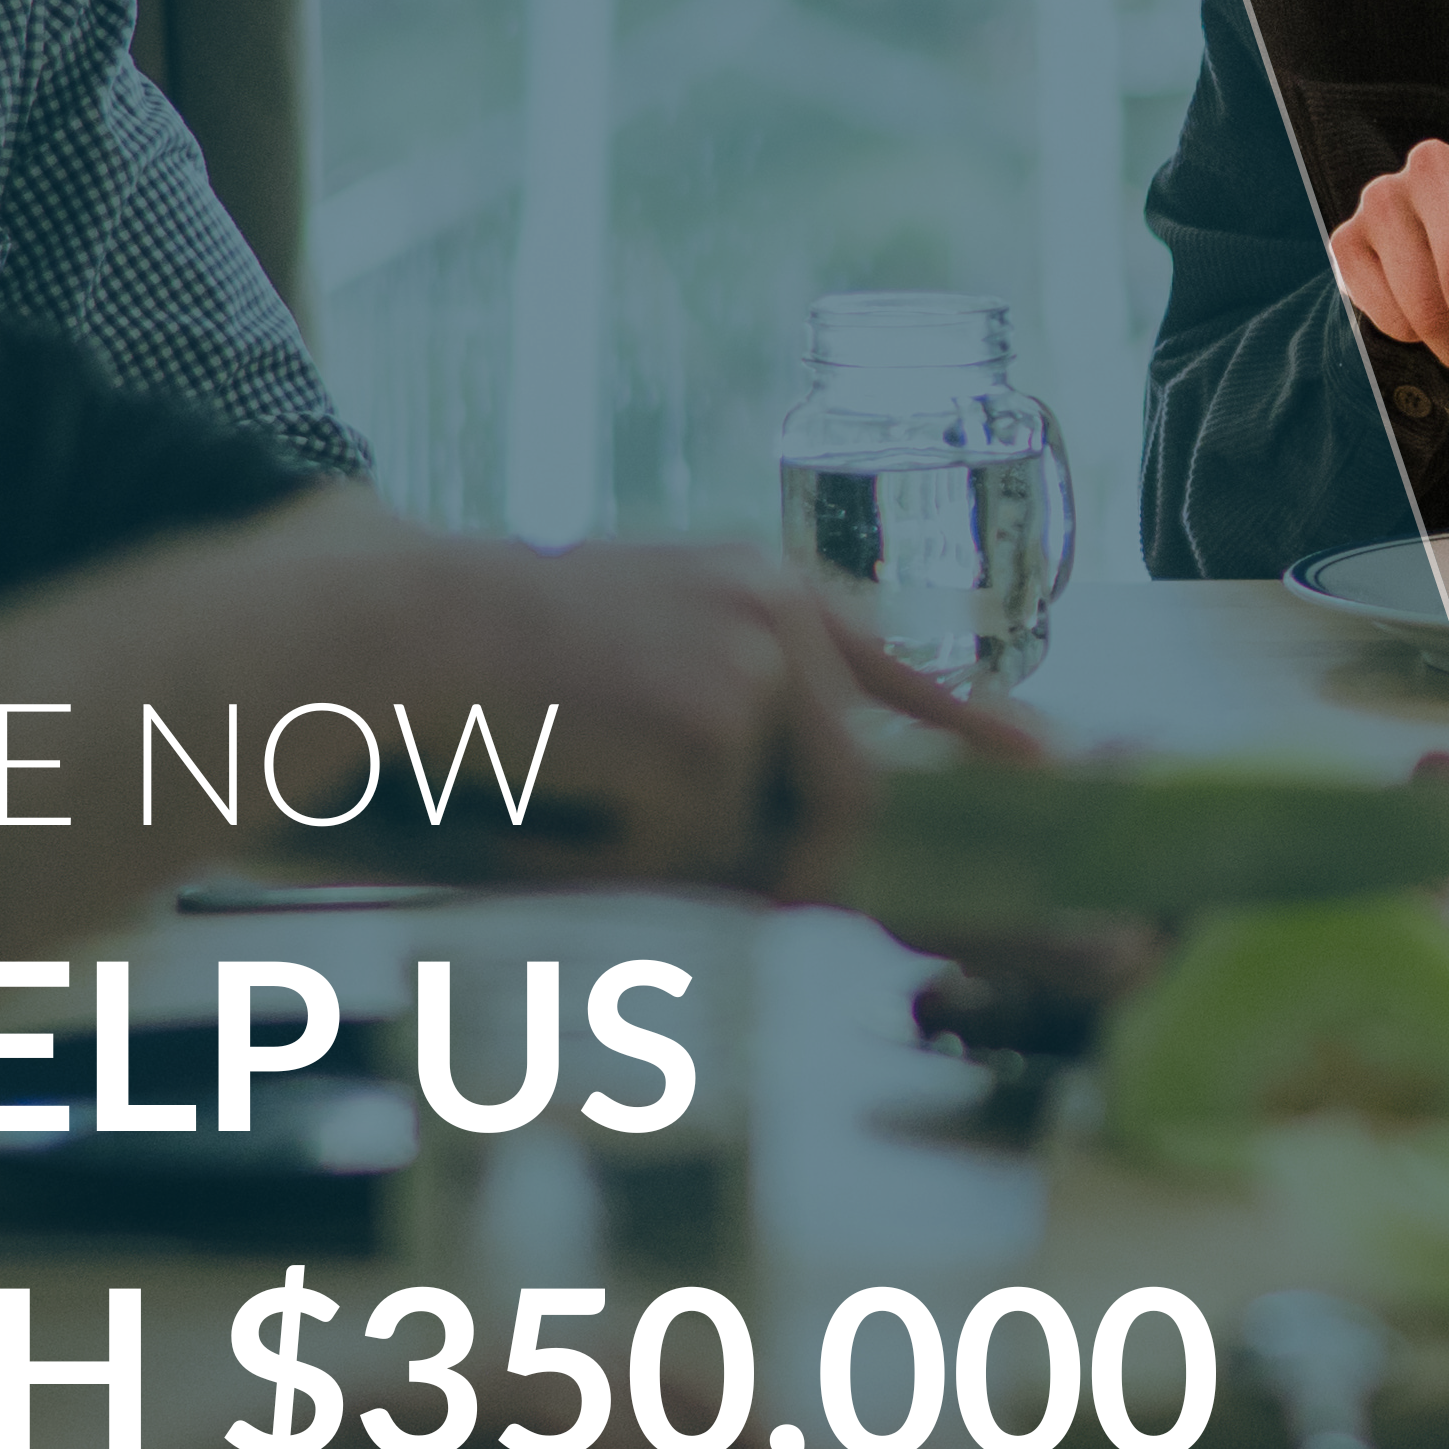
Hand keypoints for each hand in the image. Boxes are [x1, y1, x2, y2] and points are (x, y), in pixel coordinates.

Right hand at [383, 536, 1034, 903]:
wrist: (398, 633)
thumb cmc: (501, 665)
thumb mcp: (645, 648)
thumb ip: (737, 707)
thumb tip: (806, 822)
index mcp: (767, 589)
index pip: (901, 677)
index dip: (978, 730)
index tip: (1049, 765)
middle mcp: (782, 611)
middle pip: (854, 789)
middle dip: (797, 859)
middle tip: (703, 859)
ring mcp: (756, 660)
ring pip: (773, 828)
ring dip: (676, 843)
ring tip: (585, 780)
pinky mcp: (713, 718)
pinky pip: (698, 843)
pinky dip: (627, 845)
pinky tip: (565, 776)